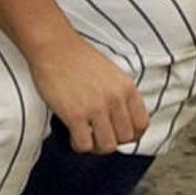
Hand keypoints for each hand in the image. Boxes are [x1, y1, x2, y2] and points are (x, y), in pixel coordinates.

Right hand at [24, 28, 148, 152]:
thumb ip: (119, 95)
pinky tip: (72, 136)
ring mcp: (96, 108)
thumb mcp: (111, 73)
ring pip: (107, 146)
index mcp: (127, 88)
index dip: (131, 135)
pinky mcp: (75, 115)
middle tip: (98, 136)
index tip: (119, 135)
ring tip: (86, 138)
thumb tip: (119, 119)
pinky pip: (84, 144)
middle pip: (125, 138)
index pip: (141, 124)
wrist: (54, 47)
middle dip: (112, 141)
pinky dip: (79, 146)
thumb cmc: (78, 58)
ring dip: (96, 147)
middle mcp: (115, 99)